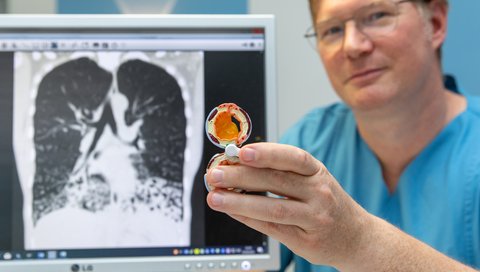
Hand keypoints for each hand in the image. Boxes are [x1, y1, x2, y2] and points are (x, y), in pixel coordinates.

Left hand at [205, 143, 370, 267]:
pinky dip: (248, 218)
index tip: (241, 152)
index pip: (293, 158)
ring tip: (215, 197)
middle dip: (241, 176)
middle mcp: (319, 193)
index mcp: (318, 172)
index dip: (267, 153)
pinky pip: (272, 228)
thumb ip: (283, 173)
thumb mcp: (313, 180)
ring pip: (272, 207)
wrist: (357, 237)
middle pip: (276, 181)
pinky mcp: (306, 240)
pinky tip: (232, 211)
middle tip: (215, 174)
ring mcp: (314, 218)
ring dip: (239, 201)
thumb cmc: (327, 203)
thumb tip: (239, 165)